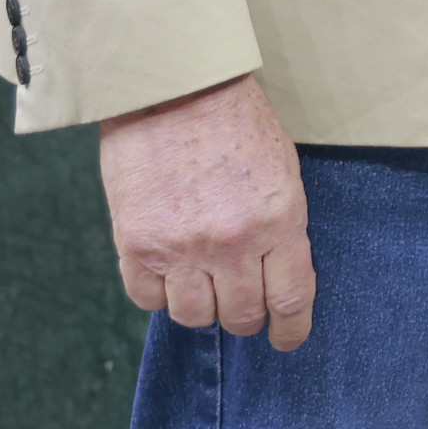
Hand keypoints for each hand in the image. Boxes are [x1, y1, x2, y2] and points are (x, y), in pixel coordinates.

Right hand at [100, 72, 313, 348]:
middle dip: (245, 316)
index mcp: (280, 219)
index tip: (286, 340)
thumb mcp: (281, 171)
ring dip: (201, 306)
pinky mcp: (137, 245)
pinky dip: (159, 293)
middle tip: (241, 302)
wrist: (173, 88)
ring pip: (194, 316)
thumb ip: (280, 227)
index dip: (290, 330)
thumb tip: (275, 278)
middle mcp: (233, 242)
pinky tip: (167, 268)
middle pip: (242, 316)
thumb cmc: (235, 123)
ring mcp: (182, 247)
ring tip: (202, 279)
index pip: (290, 299)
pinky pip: (149, 300)